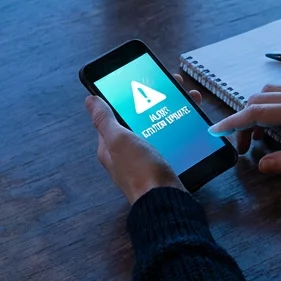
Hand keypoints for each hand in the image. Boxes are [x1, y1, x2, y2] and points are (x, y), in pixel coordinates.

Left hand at [85, 75, 204, 204]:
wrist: (165, 201)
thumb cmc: (140, 172)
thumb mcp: (119, 140)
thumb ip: (105, 120)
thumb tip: (90, 100)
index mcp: (111, 145)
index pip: (117, 112)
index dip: (131, 94)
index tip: (147, 80)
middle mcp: (126, 152)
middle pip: (141, 117)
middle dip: (157, 100)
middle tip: (176, 86)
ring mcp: (146, 158)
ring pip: (159, 126)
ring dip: (172, 110)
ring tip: (189, 99)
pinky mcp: (163, 164)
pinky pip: (170, 139)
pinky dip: (179, 127)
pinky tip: (190, 121)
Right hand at [207, 85, 280, 173]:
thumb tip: (263, 165)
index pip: (256, 112)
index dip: (233, 122)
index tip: (216, 131)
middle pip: (258, 101)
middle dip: (243, 122)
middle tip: (245, 148)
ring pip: (268, 95)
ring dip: (257, 113)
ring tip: (261, 139)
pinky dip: (270, 108)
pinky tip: (278, 127)